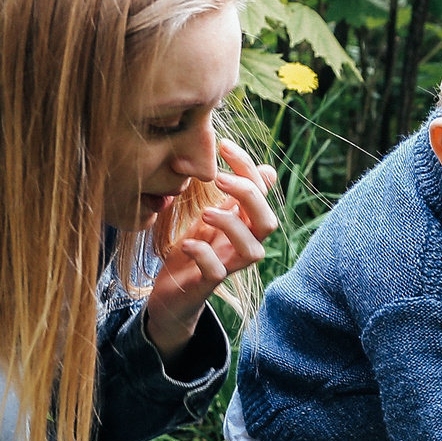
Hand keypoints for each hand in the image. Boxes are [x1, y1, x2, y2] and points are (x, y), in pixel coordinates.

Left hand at [145, 140, 277, 357]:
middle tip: (220, 178)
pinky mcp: (206, 285)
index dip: (248, 167)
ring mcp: (227, 267)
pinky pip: (217, 273)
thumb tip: (269, 169)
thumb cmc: (195, 252)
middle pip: (268, 223)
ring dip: (232, 226)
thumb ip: (237, 198)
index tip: (223, 145)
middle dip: (249, 196)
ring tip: (205, 212)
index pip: (261, 194)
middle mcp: (242, 246)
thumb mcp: (215, 218)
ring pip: (252, 251)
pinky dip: (204, 255)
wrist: (172, 295)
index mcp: (244, 226)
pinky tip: (184, 245)